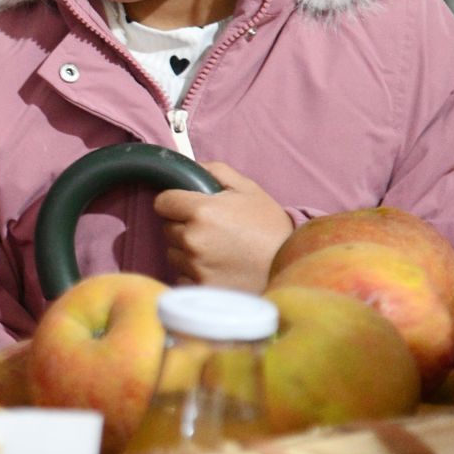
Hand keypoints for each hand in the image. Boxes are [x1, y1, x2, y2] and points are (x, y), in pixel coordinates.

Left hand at [153, 162, 292, 293]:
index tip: (188, 207)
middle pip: (167, 228)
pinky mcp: (199, 287)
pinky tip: (218, 269)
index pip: (162, 202)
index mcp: (202, 211)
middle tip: (213, 231)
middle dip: (184, 226)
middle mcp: (193, 239)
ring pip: (174, 253)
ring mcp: (194, 266)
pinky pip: (182, 276)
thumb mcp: (249, 190)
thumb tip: (191, 166)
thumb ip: (216, 172)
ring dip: (188, 251)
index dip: (175, 202)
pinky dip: (194, 273)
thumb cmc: (271, 228)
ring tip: (218, 251)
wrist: (291, 269)